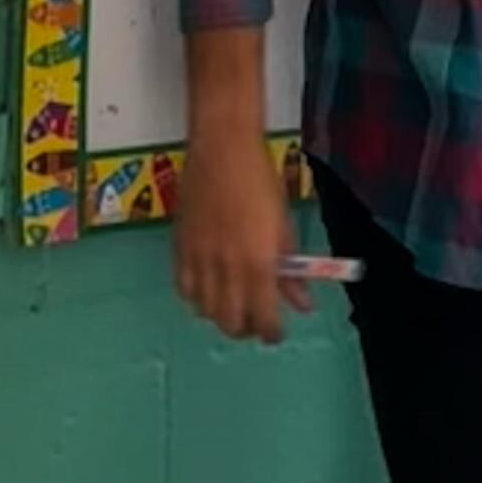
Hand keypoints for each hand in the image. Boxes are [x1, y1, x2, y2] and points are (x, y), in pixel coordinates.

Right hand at [173, 132, 298, 345]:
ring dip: (221, 314)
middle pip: (230, 322)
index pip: (264, 318)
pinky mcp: (179, 249)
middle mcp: (226, 268)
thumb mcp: (284, 227)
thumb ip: (290, 269)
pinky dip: (197, 297)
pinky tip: (209, 288)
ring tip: (234, 303)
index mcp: (258, 263)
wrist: (222, 149)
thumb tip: (302, 303)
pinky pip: (183, 289)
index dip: (270, 333)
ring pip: (205, 311)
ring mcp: (199, 260)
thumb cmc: (260, 182)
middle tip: (256, 319)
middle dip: (245, 328)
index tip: (276, 333)